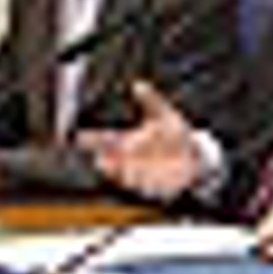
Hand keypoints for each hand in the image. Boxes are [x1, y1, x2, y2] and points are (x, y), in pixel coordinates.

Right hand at [78, 82, 200, 199]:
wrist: (195, 156)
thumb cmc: (175, 134)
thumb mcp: (165, 115)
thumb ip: (151, 100)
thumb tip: (139, 84)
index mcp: (128, 140)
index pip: (103, 140)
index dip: (89, 140)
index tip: (77, 137)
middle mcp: (129, 159)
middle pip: (108, 163)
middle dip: (105, 162)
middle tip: (104, 159)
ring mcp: (140, 174)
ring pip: (125, 178)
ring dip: (126, 174)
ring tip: (130, 168)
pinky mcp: (152, 186)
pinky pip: (146, 189)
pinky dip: (148, 185)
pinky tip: (154, 178)